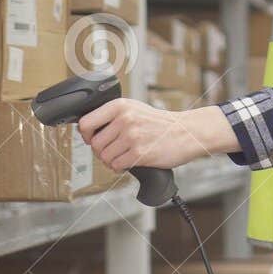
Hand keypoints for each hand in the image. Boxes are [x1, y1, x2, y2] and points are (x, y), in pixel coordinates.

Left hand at [79, 99, 239, 170]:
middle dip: (101, 151)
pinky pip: (116, 165)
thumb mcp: (135, 109)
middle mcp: (124, 119)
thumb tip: (89, 130)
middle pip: (94, 144)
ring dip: (110, 161)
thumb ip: (114, 115)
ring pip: (104, 157)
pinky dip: (119, 167)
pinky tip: (128, 162)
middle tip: (112, 151)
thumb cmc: (161, 123)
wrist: (186, 132)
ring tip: (122, 156)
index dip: (86, 135)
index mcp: (120, 106)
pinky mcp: (139, 153)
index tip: (92, 138)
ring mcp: (132, 136)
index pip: (86, 123)